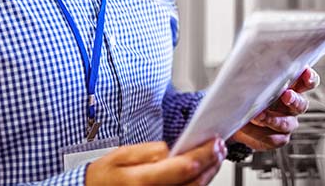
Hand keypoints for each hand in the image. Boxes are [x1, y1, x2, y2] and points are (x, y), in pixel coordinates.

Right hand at [85, 137, 225, 185]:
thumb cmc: (104, 177)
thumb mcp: (120, 156)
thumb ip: (147, 152)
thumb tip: (170, 149)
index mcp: (141, 182)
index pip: (183, 168)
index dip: (204, 154)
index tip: (214, 142)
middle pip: (194, 183)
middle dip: (211, 164)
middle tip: (220, 148)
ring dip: (208, 175)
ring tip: (215, 158)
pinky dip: (197, 185)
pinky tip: (201, 174)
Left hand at [229, 67, 319, 151]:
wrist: (236, 118)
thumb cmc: (246, 94)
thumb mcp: (249, 81)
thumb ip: (254, 75)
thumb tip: (246, 68)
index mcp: (290, 88)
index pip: (307, 82)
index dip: (310, 78)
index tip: (306, 72)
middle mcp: (291, 106)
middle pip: (301, 104)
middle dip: (294, 100)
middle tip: (285, 95)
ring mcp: (286, 124)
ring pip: (287, 124)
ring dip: (272, 119)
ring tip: (257, 115)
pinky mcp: (277, 139)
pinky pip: (273, 139)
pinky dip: (258, 133)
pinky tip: (247, 127)